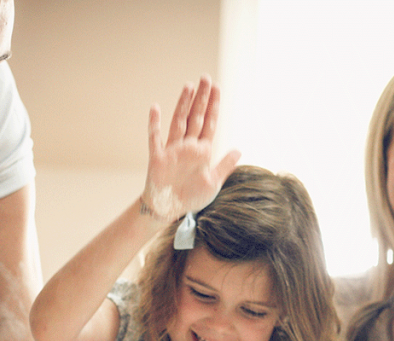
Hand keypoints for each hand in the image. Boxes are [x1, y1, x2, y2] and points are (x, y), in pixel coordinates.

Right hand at [141, 75, 240, 220]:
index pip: (210, 123)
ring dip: (183, 104)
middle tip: (206, 78)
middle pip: (196, 117)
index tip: (217, 89)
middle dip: (201, 98)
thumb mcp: (213, 182)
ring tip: (189, 86)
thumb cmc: (191, 197)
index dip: (214, 106)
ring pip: (179, 122)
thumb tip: (239, 150)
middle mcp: (187, 146)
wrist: (168, 210)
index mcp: (202, 151)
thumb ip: (225, 165)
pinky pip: (155, 138)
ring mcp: (172, 150)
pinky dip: (154, 124)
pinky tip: (155, 108)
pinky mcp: (158, 157)